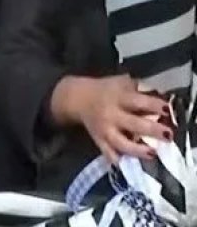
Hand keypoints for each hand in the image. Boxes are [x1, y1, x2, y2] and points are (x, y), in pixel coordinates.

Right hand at [51, 75, 170, 162]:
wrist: (78, 98)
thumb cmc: (107, 89)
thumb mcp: (122, 83)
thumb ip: (141, 90)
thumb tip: (162, 99)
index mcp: (118, 97)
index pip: (139, 101)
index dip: (154, 106)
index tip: (168, 110)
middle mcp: (111, 114)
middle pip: (133, 124)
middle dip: (152, 130)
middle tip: (167, 135)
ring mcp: (105, 130)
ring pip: (120, 143)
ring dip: (137, 149)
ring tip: (152, 153)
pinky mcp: (99, 140)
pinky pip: (107, 152)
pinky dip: (116, 159)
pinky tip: (127, 164)